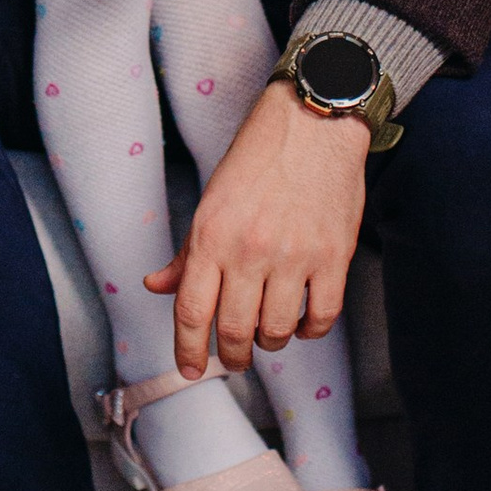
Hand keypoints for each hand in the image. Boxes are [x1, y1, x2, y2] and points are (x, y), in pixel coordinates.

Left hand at [148, 82, 366, 376]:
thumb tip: (157, 285)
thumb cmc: (259, 156)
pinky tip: (301, 321)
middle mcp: (250, 250)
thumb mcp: (212, 200)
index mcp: (212, 235)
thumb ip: (188, 252)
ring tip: (267, 333)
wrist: (313, 122)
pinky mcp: (334, 258)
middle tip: (232, 358)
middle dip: (229, 355)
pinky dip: (309, 330)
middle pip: (233, 330)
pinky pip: (321, 317)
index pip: (191, 310)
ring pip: (277, 331)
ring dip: (269, 343)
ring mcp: (295, 256)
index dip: (187, 349)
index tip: (189, 368)